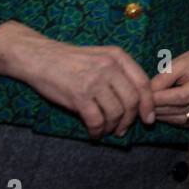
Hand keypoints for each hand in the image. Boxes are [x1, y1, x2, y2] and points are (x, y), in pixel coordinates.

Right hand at [0, 23, 155, 139]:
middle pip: (131, 100)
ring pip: (115, 112)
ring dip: (112, 127)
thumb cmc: (71, 61)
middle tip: (123, 129)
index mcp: (117, 56)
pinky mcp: (79, 95)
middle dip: (130, 120)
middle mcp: (109, 67)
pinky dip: (97, 131)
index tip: (148, 118)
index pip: (142, 83)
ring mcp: (94, 81)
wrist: (40, 58)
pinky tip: (94, 133)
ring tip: (107, 130)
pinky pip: (96, 120)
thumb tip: (138, 100)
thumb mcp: (101, 56)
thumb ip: (119, 72)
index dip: (148, 104)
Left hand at [149, 43, 188, 128]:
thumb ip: (164, 77)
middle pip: (181, 109)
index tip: (146, 98)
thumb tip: (149, 93)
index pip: (182, 96)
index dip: (162, 99)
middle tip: (143, 106)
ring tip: (151, 110)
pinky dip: (172, 120)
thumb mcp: (179, 62)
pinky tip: (163, 114)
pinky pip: (187, 124)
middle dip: (160, 108)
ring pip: (182, 119)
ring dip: (164, 116)